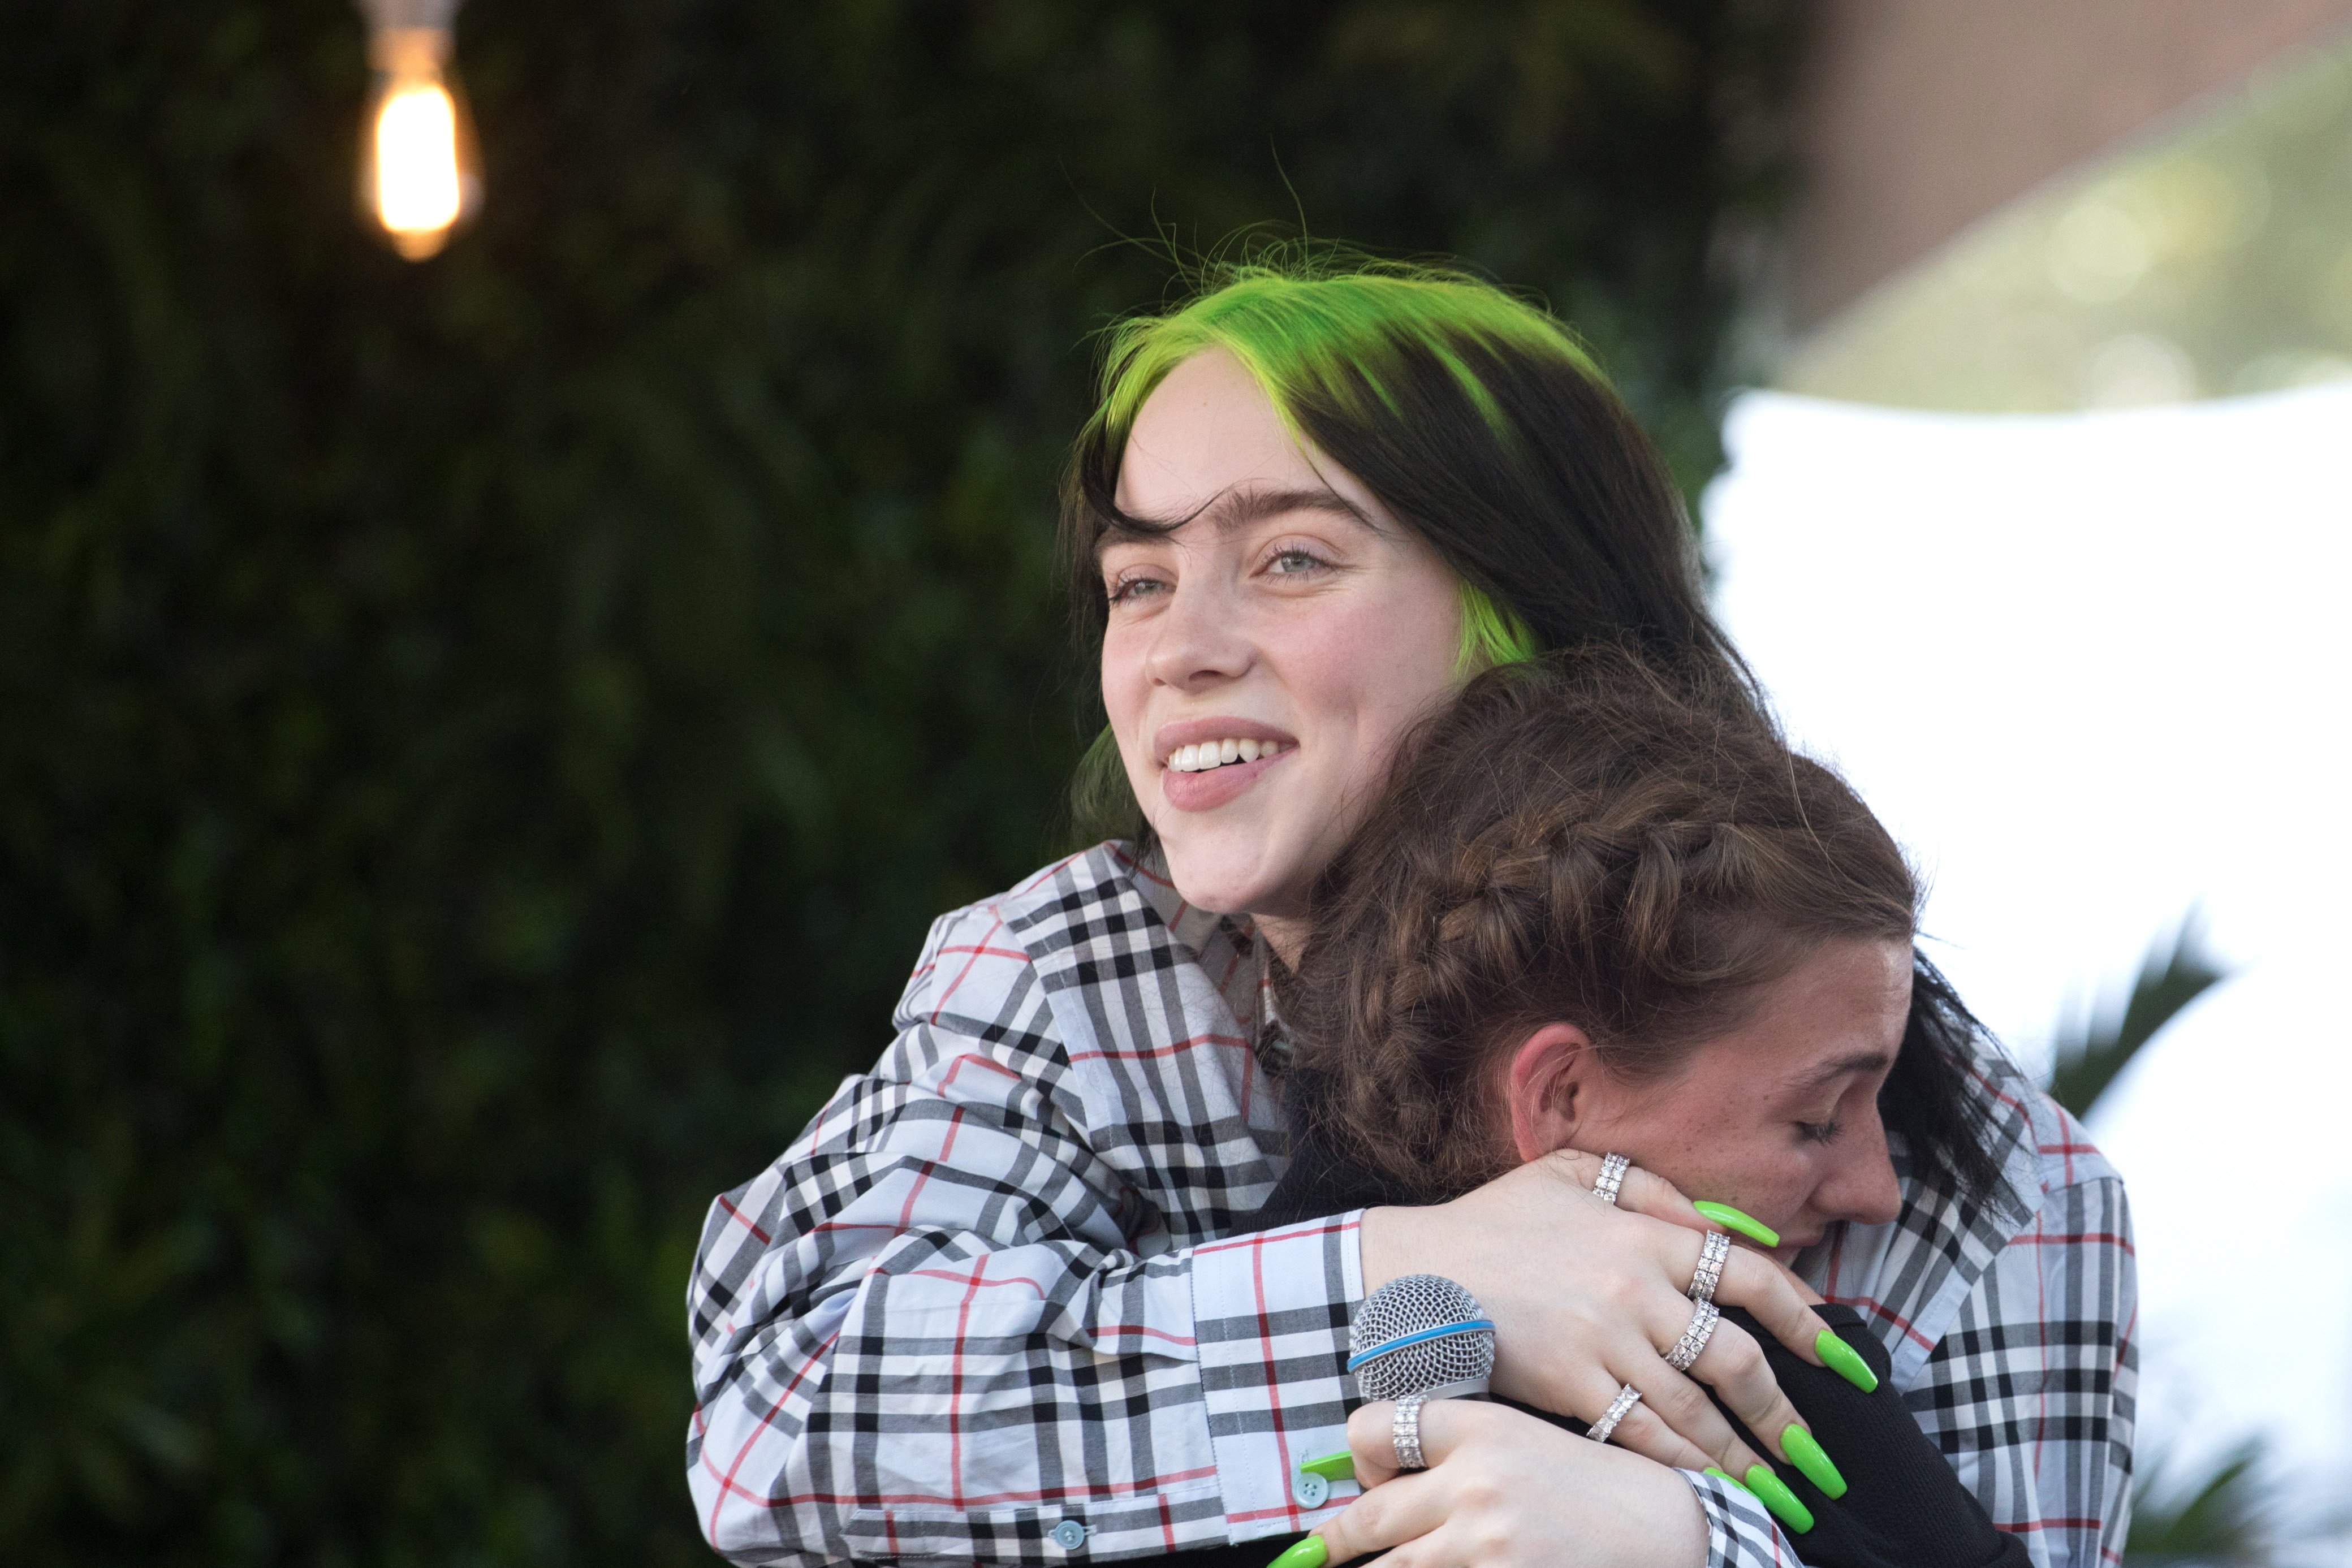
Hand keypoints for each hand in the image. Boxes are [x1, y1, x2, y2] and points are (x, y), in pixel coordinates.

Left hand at [1312, 1397, 1706, 1567]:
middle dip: (1335, 1543)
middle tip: (1311, 1554)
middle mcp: (1473, 1484)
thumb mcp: (1524, 1437)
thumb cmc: (1595, 1486)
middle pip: (1367, 1518)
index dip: (1358, 1459)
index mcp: (1479, 1427)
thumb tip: (1380, 1476)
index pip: (1372, 1429)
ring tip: (1350, 1566)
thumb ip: (1457, 1447)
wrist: (1674, 1533)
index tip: (1365, 1481)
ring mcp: (1485, 1546)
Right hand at [1357, 1150, 1842, 1479]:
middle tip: (1817, 1456)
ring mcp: (1604, 1341)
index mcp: (1645, 1232)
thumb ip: (1652, 1190)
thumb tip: (1722, 1228)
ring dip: (1746, 1456)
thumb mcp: (1574, 1173)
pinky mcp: (1570, 1386)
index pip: (1752, 1275)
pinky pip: (1642, 1435)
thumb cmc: (1494, 1219)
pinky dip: (1684, 1465)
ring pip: (1696, 1410)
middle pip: (1736, 1359)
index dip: (1808, 1321)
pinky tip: (1709, 1486)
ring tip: (1781, 1490)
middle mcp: (1636, 1288)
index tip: (1845, 1358)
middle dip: (1784, 1414)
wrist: (1413, 1270)